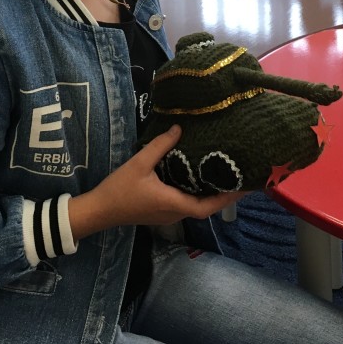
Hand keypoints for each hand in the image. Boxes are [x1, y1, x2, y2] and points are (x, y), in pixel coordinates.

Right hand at [68, 125, 243, 240]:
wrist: (99, 210)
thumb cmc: (119, 188)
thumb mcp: (139, 163)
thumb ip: (160, 146)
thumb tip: (180, 128)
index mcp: (173, 203)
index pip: (207, 206)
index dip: (227, 199)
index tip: (244, 187)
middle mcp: (175, 213)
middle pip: (206, 207)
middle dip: (224, 195)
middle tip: (240, 178)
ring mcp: (169, 216)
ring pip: (196, 207)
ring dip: (212, 195)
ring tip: (226, 176)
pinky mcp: (162, 213)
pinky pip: (186, 205)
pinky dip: (198, 195)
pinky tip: (201, 180)